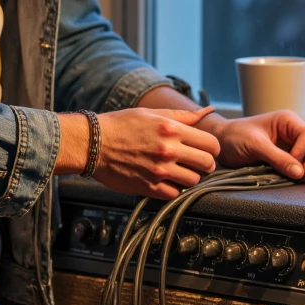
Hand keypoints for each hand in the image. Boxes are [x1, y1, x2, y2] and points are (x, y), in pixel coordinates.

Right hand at [55, 107, 220, 198]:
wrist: (93, 144)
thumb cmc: (121, 125)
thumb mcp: (151, 114)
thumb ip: (182, 116)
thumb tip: (207, 111)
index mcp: (171, 129)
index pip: (211, 144)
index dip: (212, 148)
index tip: (206, 150)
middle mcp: (168, 150)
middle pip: (207, 164)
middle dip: (205, 164)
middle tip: (196, 162)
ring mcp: (159, 170)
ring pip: (193, 180)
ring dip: (190, 177)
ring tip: (179, 171)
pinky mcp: (149, 187)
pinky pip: (175, 193)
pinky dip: (174, 188)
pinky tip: (166, 179)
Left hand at [204, 110, 304, 181]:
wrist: (223, 143)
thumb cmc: (235, 137)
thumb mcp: (254, 145)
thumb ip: (277, 157)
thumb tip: (299, 172)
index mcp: (288, 121)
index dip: (303, 151)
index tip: (291, 164)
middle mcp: (296, 132)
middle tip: (301, 176)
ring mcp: (296, 146)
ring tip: (300, 179)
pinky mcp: (293, 159)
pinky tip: (299, 180)